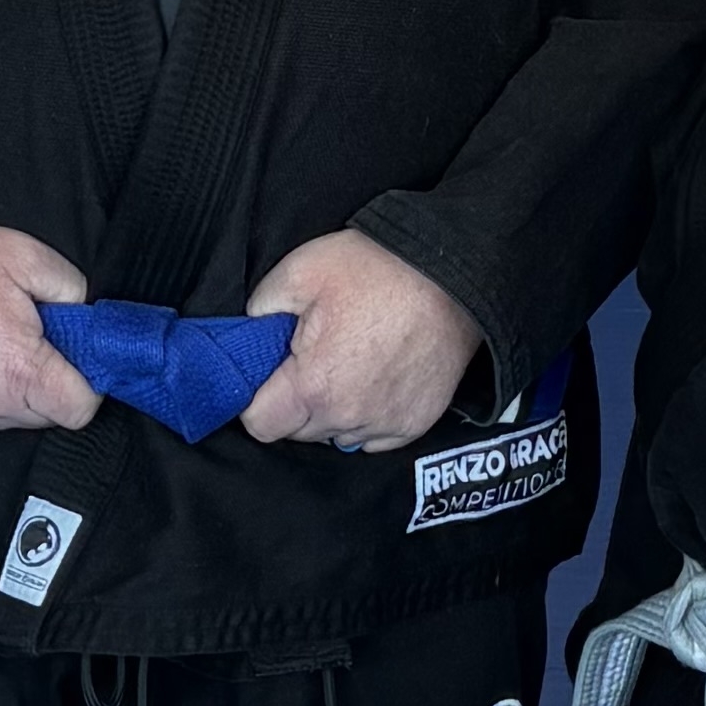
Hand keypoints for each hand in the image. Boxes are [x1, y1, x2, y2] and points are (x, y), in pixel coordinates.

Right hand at [0, 224, 103, 432]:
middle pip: (43, 417)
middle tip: (30, 339)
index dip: (87, 384)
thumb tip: (88, 322)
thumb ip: (74, 294)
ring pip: (6, 419)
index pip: (79, 411)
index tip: (77, 359)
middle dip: (47, 383)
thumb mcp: (30, 257)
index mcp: (18, 370)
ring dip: (9, 392)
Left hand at [237, 228, 478, 451]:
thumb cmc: (379, 270)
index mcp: (314, 387)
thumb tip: (250, 333)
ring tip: (347, 363)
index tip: (267, 373)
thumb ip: (261, 308)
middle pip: (297, 431)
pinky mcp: (414, 425)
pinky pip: (374, 436)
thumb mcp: (302, 270)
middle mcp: (349, 418)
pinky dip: (367, 414)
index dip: (254, 397)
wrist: (456, 276)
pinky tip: (374, 377)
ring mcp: (386, 425)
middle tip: (309, 356)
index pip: (260, 424)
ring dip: (332, 410)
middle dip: (294, 401)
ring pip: (335, 435)